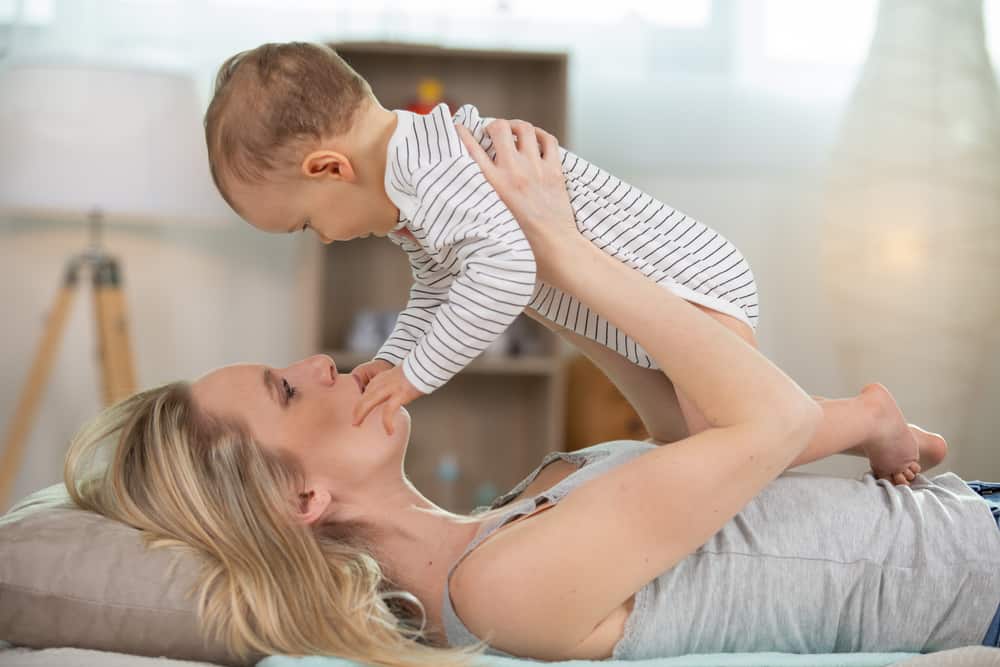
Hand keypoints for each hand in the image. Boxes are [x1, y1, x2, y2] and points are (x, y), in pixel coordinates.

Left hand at [351, 364, 423, 435]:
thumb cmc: (414, 374)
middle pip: (362, 399)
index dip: (359, 405)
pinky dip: (387, 422)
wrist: (422, 366)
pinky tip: (389, 431)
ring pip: (368, 403)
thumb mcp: (396, 379)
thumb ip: (390, 388)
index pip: (364, 394)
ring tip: (358, 425)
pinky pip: (388, 411)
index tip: (357, 414)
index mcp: (380, 380)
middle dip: (356, 412)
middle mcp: (380, 384)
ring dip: (361, 415)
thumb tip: (391, 401)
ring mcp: (388, 389)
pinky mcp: (398, 395)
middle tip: (354, 423)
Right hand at [455, 119, 580, 286]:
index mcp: (493, 185)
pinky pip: (549, 140)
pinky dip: (540, 135)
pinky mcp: (554, 171)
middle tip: (491, 133)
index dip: (461, 132)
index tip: (458, 127)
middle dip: (493, 125)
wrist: (555, 249)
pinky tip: (535, 140)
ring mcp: (536, 168)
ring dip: (516, 126)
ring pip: (525, 129)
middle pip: (499, 128)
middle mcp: (513, 171)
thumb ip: (474, 205)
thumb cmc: (522, 245)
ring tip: (513, 132)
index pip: (470, 147)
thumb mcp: (489, 221)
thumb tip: (455, 201)